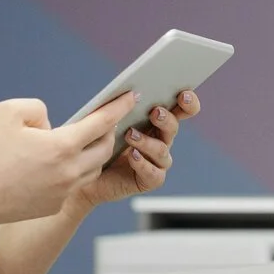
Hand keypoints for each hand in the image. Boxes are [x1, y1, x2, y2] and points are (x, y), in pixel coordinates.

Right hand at [0, 94, 135, 225]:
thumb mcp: (8, 112)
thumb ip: (38, 109)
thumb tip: (52, 124)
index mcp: (62, 146)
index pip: (101, 122)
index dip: (118, 107)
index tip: (131, 97)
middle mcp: (70, 171)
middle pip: (105, 148)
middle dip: (109, 132)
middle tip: (105, 120)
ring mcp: (64, 191)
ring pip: (93, 168)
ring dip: (93, 153)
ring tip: (86, 141)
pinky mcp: (55, 205)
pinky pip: (74, 184)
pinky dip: (73, 171)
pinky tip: (62, 164)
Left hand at [72, 89, 200, 210]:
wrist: (85, 174)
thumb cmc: (97, 143)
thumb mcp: (107, 120)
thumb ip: (120, 107)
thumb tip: (130, 93)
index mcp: (156, 122)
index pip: (181, 109)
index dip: (188, 103)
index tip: (184, 94)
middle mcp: (160, 140)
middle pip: (174, 127)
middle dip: (167, 119)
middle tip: (155, 112)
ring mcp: (157, 161)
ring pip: (162, 150)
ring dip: (148, 141)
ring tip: (130, 135)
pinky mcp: (150, 180)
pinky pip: (153, 173)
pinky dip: (143, 163)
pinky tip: (132, 156)